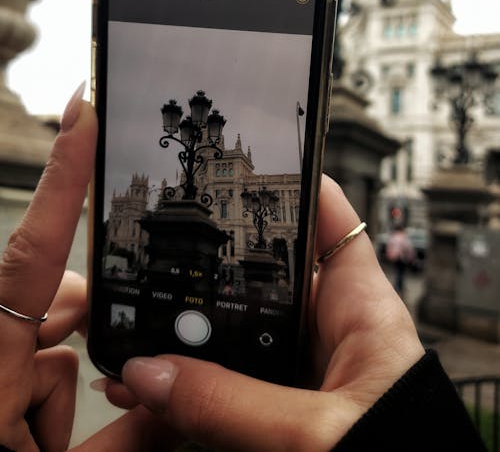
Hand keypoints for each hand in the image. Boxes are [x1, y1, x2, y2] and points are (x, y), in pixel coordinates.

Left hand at [0, 90, 96, 451]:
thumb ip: (122, 442)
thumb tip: (182, 408)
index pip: (34, 249)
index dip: (63, 175)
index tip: (81, 111)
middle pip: (56, 295)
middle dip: (83, 323)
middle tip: (95, 383)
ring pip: (48, 338)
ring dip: (58, 383)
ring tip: (37, 444)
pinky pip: (33, 361)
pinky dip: (42, 396)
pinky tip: (31, 437)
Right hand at [102, 176, 424, 451]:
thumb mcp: (317, 433)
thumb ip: (236, 405)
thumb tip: (154, 374)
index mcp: (362, 313)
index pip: (332, 225)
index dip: (296, 187)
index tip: (249, 163)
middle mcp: (328, 336)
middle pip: (264, 279)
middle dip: (210, 274)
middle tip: (158, 262)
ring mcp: (299, 375)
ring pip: (235, 338)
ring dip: (186, 337)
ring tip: (135, 330)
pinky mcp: (276, 411)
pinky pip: (223, 388)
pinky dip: (185, 389)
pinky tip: (146, 386)